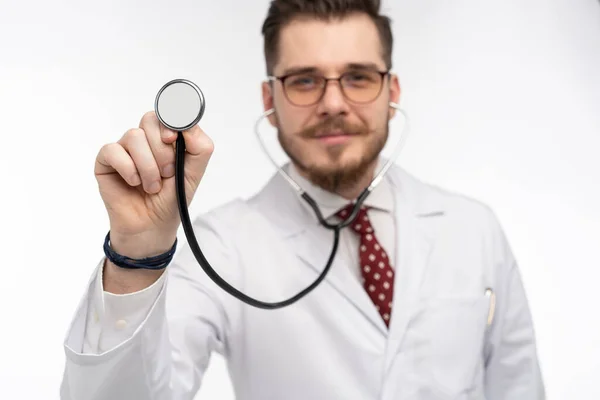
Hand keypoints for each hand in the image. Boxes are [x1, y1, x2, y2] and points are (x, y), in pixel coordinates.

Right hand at [95, 111, 212, 257]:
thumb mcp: (193, 173)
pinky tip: (134, 183)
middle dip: (162, 150)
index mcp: (166, 138)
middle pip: (150, 120)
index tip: (173, 140)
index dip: (170, 121)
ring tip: (152, 186)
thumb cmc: (171, 200)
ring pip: (134, 136)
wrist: (152, 227)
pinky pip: (113, 150)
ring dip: (148, 165)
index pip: (167, 113)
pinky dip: (128, 168)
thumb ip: (199, 147)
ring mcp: (125, 149)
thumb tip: (188, 125)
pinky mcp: (106, 161)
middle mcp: (145, 140)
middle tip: (167, 173)